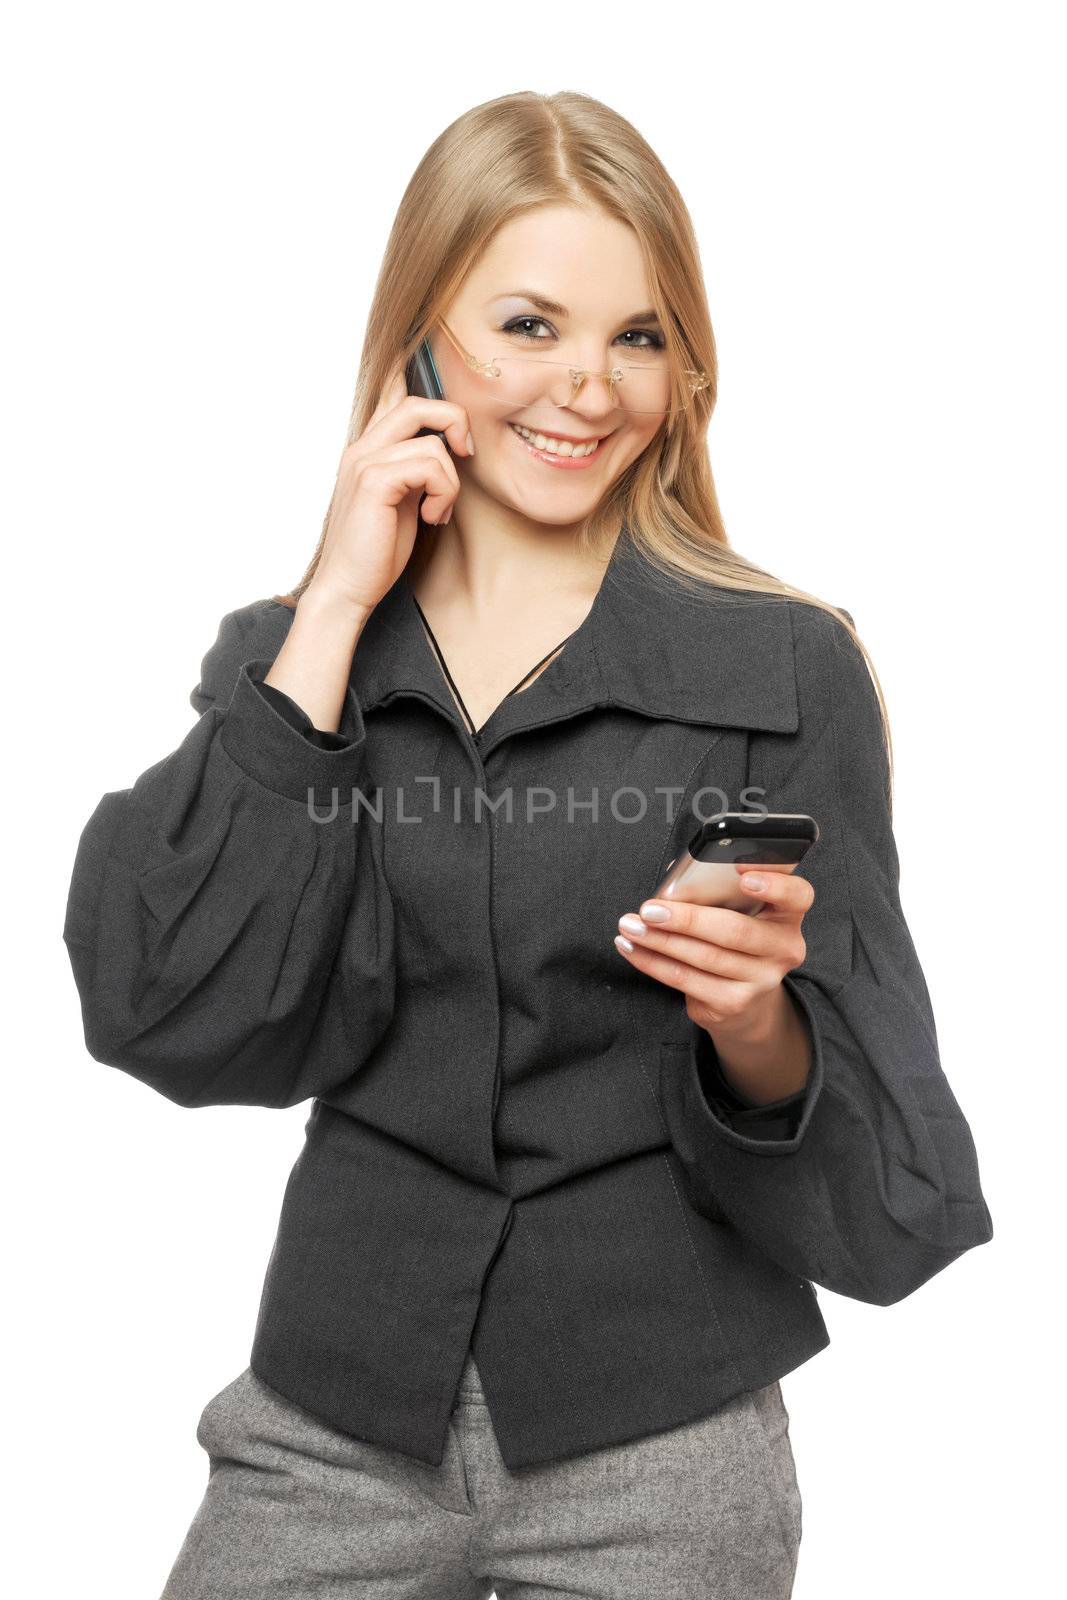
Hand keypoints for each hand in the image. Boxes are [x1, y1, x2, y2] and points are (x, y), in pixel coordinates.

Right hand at [308, 359, 474, 619]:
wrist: (347, 588)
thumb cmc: (375, 550)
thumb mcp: (404, 500)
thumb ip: (416, 469)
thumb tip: (447, 447)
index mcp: (368, 449)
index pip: (388, 392)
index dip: (412, 371)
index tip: (439, 381)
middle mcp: (362, 448)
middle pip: (416, 403)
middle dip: (454, 422)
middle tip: (466, 455)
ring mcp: (365, 462)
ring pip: (432, 441)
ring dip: (450, 481)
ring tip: (438, 510)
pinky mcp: (374, 482)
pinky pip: (430, 465)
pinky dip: (443, 493)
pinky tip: (431, 517)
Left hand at [614, 864, 813, 1042]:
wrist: (745, 1000)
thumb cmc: (733, 939)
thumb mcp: (739, 913)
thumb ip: (719, 892)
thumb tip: (674, 882)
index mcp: (787, 915)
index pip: (797, 895)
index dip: (774, 882)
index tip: (741, 871)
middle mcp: (782, 949)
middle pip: (735, 931)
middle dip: (686, 919)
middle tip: (650, 909)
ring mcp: (760, 980)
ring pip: (704, 957)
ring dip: (659, 940)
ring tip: (631, 926)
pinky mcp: (733, 1003)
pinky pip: (686, 980)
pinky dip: (653, 962)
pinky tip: (633, 948)